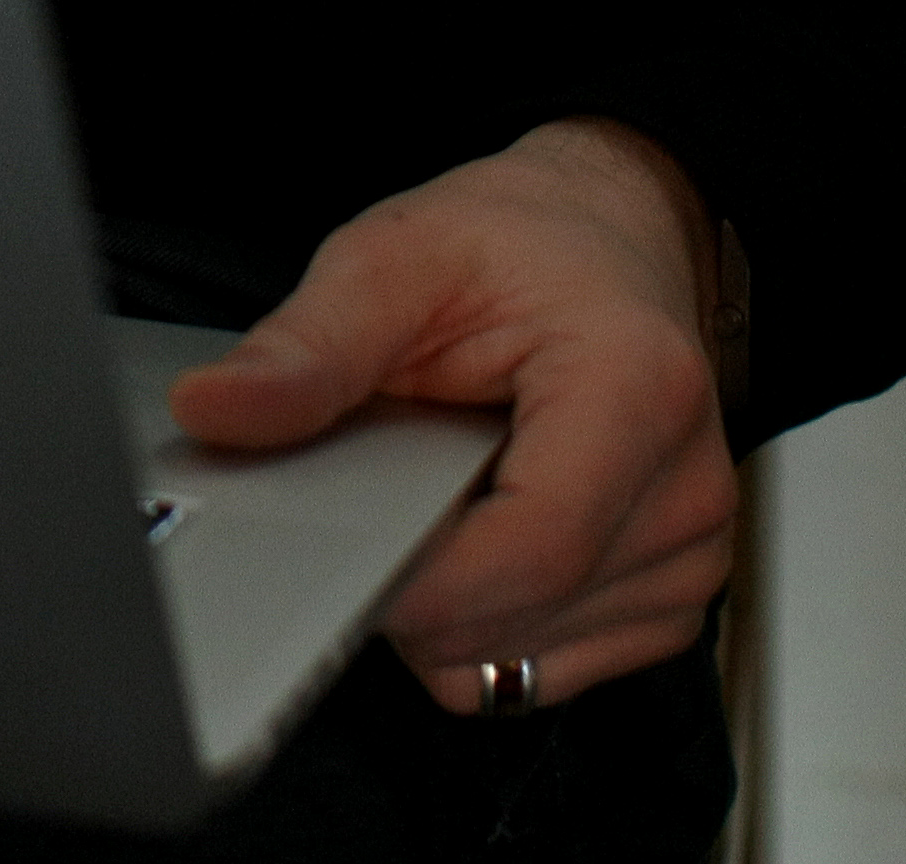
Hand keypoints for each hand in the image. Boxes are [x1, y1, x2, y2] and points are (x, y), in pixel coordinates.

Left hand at [169, 121, 737, 712]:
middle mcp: (685, 486)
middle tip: (381, 482)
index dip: (419, 584)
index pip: (532, 551)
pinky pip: (543, 670)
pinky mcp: (672, 600)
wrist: (610, 234)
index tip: (333, 566)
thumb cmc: (518, 242)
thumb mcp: (395, 256)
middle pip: (521, 617)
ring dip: (452, 607)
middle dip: (415, 584)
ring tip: (445, 490)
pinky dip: (488, 625)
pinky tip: (478, 531)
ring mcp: (690, 554)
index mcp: (634, 389)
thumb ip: (307, 345)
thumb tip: (215, 410)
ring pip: (522, 662)